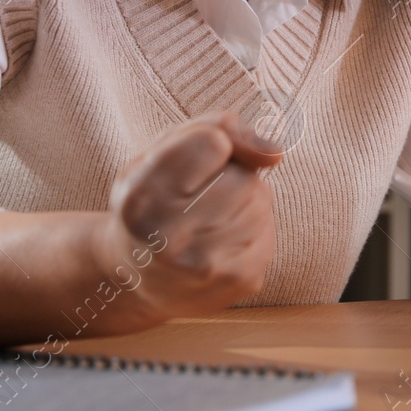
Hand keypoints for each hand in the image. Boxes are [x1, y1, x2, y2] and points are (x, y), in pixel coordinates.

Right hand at [96, 111, 282, 324]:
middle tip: (198, 198)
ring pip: (261, 201)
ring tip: (209, 220)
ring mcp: (206, 267)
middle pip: (244, 176)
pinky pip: (270, 231)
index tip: (191, 166)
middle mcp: (168, 238)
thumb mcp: (161, 152)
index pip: (213, 141)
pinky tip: (222, 243)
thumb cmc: (153, 200)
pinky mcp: (239, 283)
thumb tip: (274, 153)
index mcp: (141, 197)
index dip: (211, 145)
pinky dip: (254, 229)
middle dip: (230, 176)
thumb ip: (214, 128)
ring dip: (246, 202)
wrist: (136, 279)